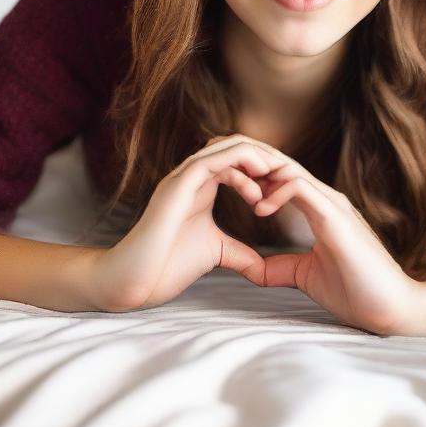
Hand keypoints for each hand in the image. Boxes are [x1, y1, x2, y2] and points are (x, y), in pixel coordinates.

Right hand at [91, 136, 279, 311]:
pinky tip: (257, 187)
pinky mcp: (176, 186)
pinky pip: (211, 162)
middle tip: (288, 176)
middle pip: (234, 148)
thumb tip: (264, 268)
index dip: (263, 169)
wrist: (137, 279)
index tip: (285, 188)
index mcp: (200, 187)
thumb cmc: (169, 266)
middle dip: (264, 158)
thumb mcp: (217, 253)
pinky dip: (238, 167)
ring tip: (277, 176)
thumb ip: (240, 254)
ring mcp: (181, 178)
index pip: (236, 161)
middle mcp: (190, 176)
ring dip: (255, 159)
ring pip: (224, 148)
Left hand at [215, 134, 425, 335]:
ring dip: (256, 171)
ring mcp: (332, 204)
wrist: (391, 308)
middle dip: (246, 160)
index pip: (278, 176)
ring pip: (288, 167)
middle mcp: (324, 199)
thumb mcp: (304, 275)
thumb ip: (279, 267)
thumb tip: (251, 270)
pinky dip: (275, 191)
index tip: (221, 183)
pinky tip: (258, 209)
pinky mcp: (337, 217)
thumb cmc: (355, 292)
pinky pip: (300, 186)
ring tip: (232, 183)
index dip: (249, 173)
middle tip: (215, 167)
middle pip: (279, 162)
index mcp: (317, 208)